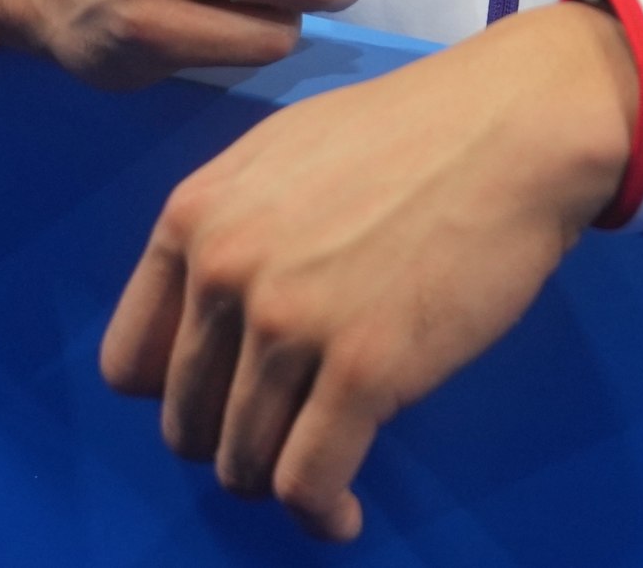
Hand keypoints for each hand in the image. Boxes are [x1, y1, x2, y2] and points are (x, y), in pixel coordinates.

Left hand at [100, 0, 639, 540]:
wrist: (512, 127)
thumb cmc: (411, 132)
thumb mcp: (280, 154)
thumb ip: (228, 228)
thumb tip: (207, 313)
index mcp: (195, 218)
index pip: (130, 361)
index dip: (175, 396)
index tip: (222, 402)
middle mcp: (225, 272)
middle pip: (186, 422)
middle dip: (231, 443)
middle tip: (285, 437)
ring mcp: (292, 323)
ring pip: (243, 461)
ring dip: (278, 483)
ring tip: (318, 480)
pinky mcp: (364, 369)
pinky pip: (308, 480)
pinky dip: (319, 515)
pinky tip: (341, 515)